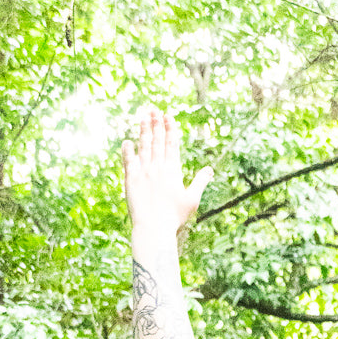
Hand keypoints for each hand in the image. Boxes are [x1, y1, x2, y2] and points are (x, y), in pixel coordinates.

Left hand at [123, 106, 212, 236]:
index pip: (171, 144)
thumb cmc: (174, 217)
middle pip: (157, 140)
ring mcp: (143, 171)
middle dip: (156, 123)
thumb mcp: (192, 200)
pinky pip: (128, 160)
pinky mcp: (131, 179)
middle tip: (155, 110)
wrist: (153, 228)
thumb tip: (210, 169)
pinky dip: (128, 150)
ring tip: (143, 117)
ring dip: (143, 130)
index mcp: (173, 170)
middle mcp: (157, 167)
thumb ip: (200, 182)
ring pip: (143, 145)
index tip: (168, 116)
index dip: (170, 128)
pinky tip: (128, 141)